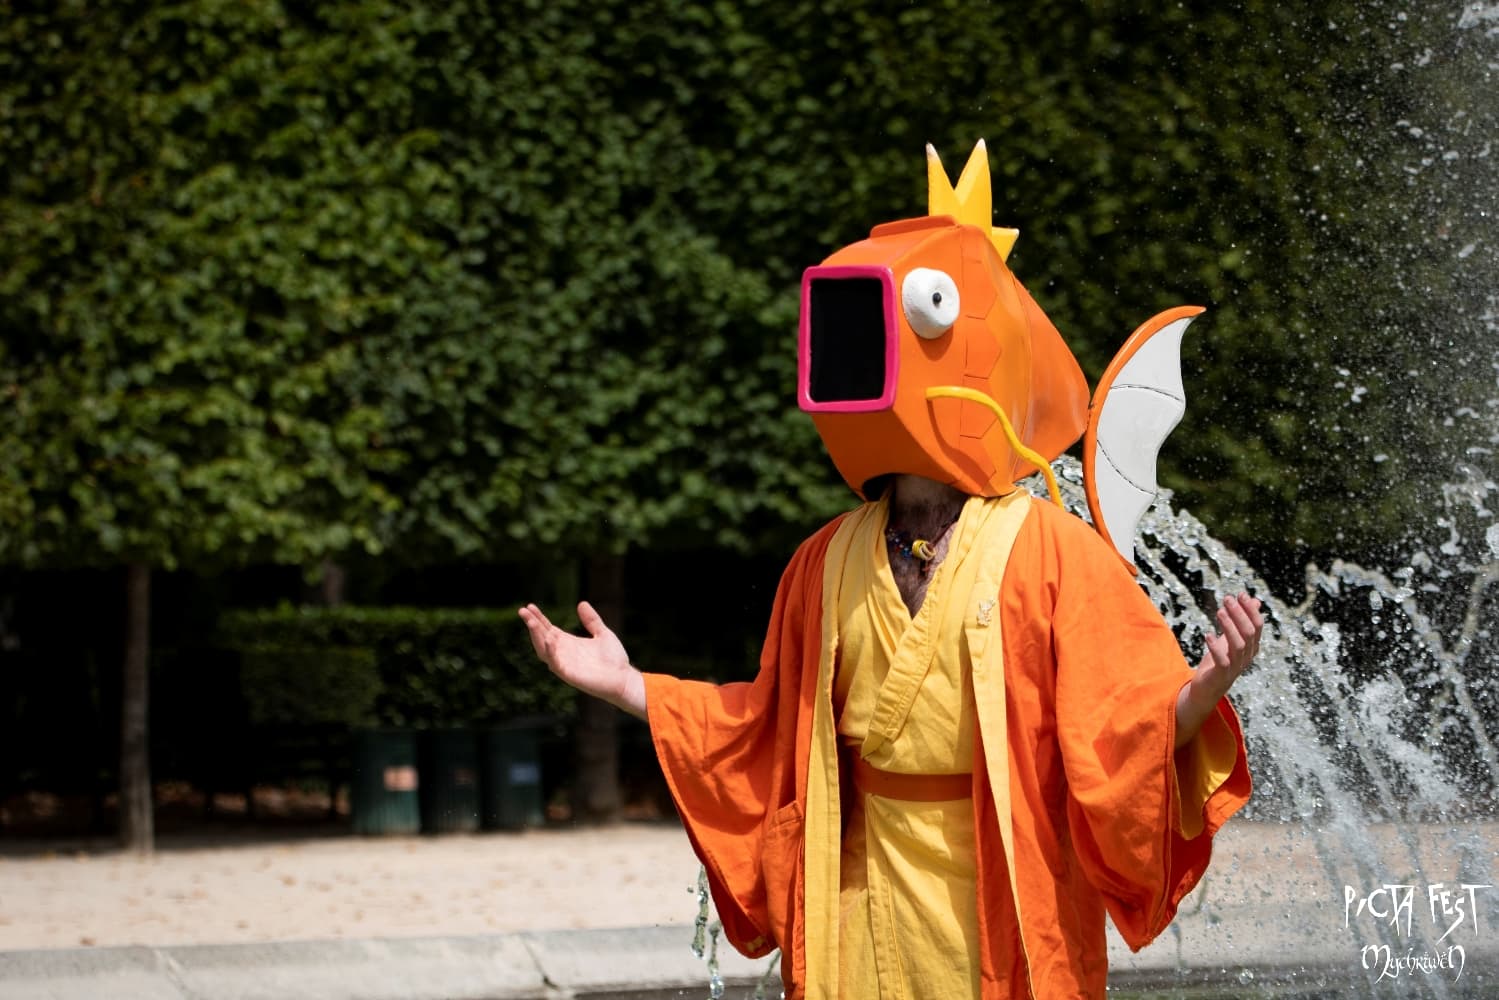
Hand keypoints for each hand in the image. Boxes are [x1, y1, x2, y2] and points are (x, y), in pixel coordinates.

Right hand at [517, 601, 646, 719]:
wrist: (624, 679)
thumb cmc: (614, 659)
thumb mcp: (602, 633)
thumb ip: (591, 620)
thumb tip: (581, 603)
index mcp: (568, 643)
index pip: (548, 629)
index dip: (538, 618)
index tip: (529, 606)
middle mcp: (563, 653)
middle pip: (542, 637)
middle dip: (532, 624)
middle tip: (522, 610)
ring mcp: (564, 664)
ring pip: (543, 650)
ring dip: (536, 636)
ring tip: (531, 622)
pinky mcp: (569, 675)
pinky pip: (555, 664)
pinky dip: (550, 653)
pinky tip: (548, 640)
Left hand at [1175, 592, 1262, 747]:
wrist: (1206, 688)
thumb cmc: (1219, 661)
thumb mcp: (1230, 638)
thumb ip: (1241, 621)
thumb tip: (1254, 600)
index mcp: (1251, 647)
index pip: (1257, 626)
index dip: (1250, 610)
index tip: (1240, 594)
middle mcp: (1247, 656)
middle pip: (1249, 632)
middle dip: (1239, 614)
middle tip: (1227, 598)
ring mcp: (1236, 666)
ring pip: (1238, 644)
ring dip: (1229, 626)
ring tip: (1219, 611)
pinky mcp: (1222, 674)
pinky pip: (1222, 660)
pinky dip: (1215, 647)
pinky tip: (1208, 635)